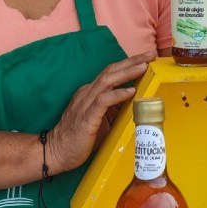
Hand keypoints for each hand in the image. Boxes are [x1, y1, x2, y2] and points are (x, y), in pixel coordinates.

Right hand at [46, 50, 154, 173]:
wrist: (56, 152)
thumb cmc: (79, 138)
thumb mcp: (102, 119)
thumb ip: (114, 108)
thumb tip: (135, 100)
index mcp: (90, 93)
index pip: (111, 73)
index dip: (128, 64)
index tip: (146, 59)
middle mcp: (87, 93)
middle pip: (111, 71)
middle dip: (132, 61)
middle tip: (150, 54)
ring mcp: (86, 103)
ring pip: (107, 80)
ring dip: (127, 72)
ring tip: (143, 67)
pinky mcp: (87, 116)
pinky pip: (103, 101)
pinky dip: (118, 94)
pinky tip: (131, 90)